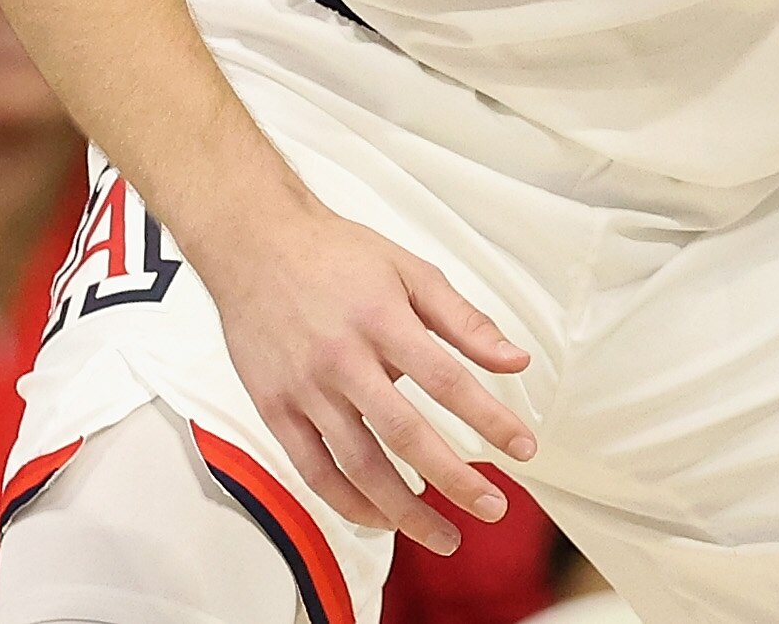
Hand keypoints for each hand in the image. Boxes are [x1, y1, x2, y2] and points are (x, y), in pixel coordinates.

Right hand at [194, 196, 533, 555]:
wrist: (256, 245)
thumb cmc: (338, 255)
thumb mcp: (412, 271)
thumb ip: (465, 321)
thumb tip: (514, 360)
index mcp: (383, 321)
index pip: (448, 380)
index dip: (489, 418)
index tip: (523, 448)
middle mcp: (342, 360)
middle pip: (404, 433)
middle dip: (453, 479)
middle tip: (492, 507)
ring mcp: (304, 389)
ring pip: (357, 464)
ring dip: (402, 508)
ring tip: (443, 533)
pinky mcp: (274, 409)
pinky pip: (312, 469)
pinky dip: (347, 501)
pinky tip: (381, 517)